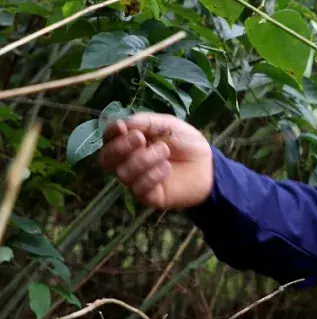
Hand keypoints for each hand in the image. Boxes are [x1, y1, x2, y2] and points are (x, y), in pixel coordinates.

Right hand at [98, 113, 212, 210]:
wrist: (208, 166)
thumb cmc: (187, 143)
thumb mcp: (169, 125)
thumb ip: (146, 123)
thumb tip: (121, 123)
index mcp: (131, 142)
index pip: (109, 139)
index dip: (111, 133)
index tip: (122, 127)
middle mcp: (128, 161)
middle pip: (106, 159)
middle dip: (120, 147)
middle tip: (141, 139)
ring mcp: (137, 179)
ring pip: (123, 173)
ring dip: (143, 160)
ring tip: (165, 151)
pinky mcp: (148, 195)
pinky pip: (138, 189)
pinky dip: (152, 176)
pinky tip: (167, 168)